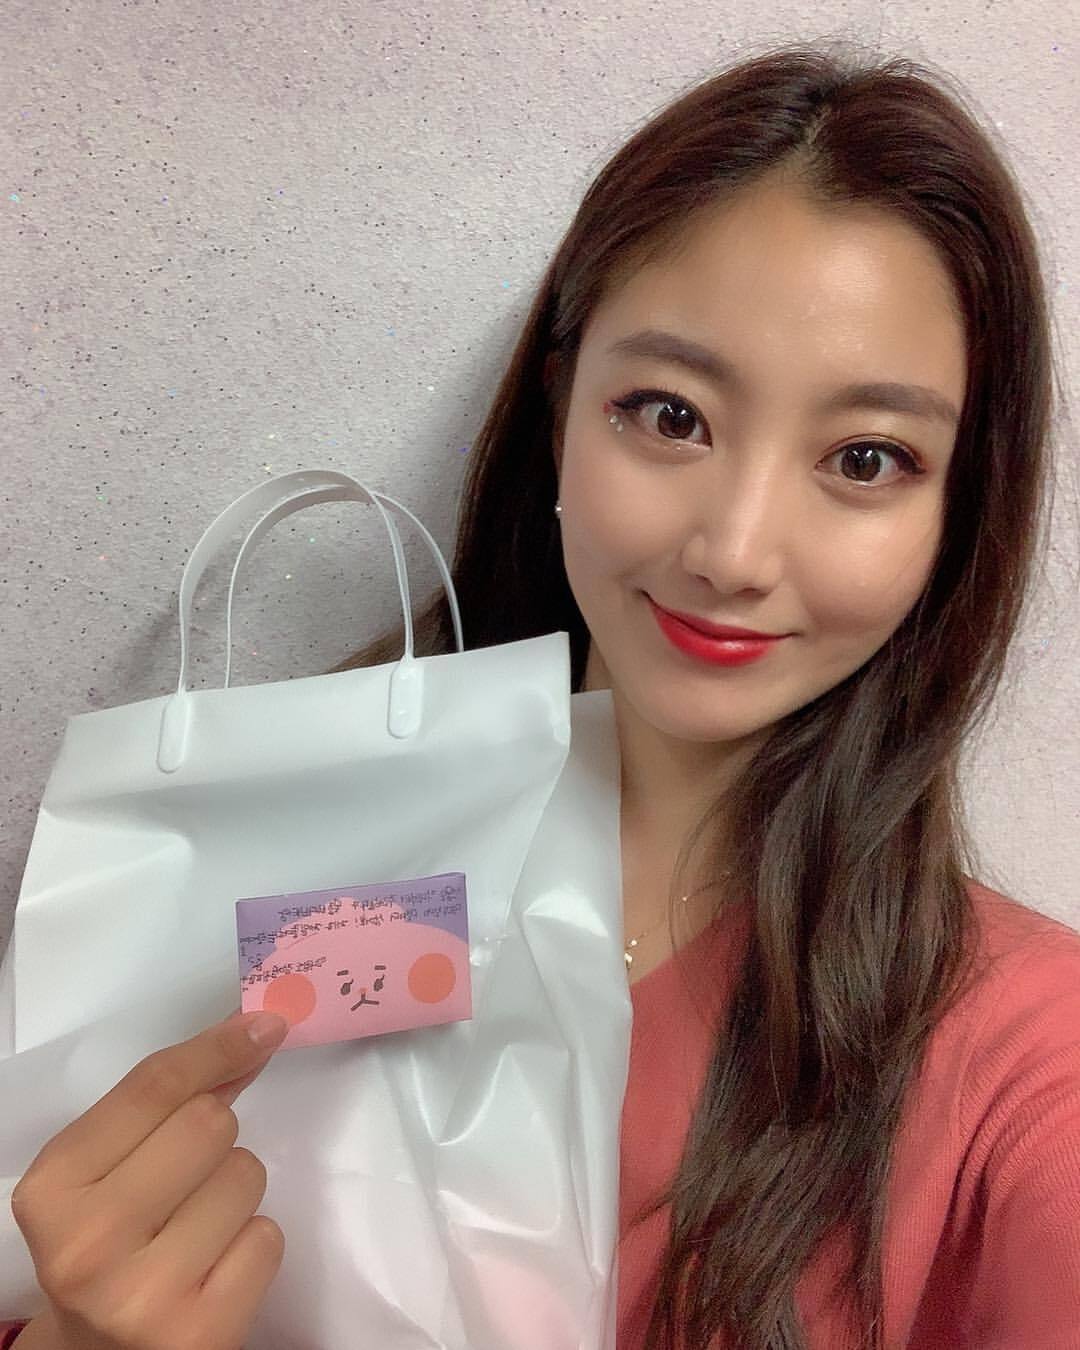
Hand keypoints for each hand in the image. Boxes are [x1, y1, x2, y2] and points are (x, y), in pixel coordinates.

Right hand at [10, 1009, 289, 1349]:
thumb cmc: (108, 1242)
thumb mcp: (105, 1170)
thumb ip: (165, 1103)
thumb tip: (254, 1035)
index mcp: (54, 1188)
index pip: (154, 1087)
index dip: (216, 1047)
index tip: (262, 1026)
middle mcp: (90, 1244)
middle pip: (209, 1123)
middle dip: (215, 1135)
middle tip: (185, 1176)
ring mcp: (144, 1295)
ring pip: (245, 1176)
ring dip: (234, 1191)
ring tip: (193, 1229)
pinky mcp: (202, 1334)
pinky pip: (268, 1237)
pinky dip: (251, 1244)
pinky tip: (213, 1268)